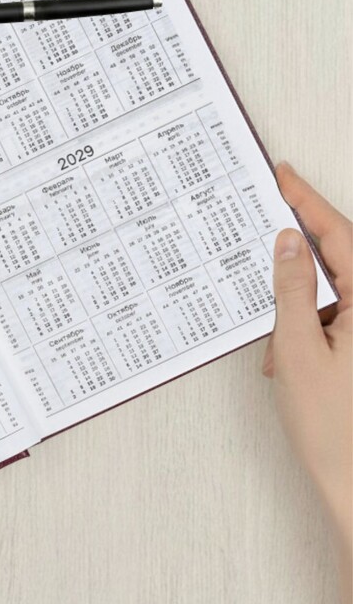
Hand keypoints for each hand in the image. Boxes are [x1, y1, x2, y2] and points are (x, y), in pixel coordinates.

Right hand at [262, 163, 351, 557]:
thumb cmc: (335, 429)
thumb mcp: (301, 350)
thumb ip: (292, 289)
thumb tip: (285, 243)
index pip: (339, 234)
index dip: (307, 201)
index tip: (283, 174)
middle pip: (340, 258)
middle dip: (299, 256)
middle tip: (264, 235)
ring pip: (335, 292)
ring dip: (302, 307)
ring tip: (281, 348)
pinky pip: (338, 319)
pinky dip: (310, 329)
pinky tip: (291, 358)